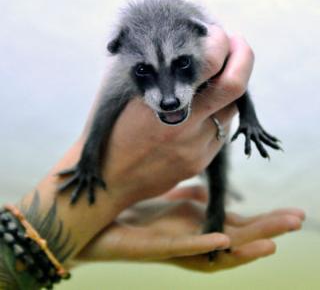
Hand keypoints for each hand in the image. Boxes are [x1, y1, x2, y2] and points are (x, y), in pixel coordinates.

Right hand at [43, 26, 254, 256]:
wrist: (111, 178)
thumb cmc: (114, 133)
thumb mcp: (127, 96)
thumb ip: (156, 74)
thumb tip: (186, 52)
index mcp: (158, 98)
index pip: (207, 62)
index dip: (222, 44)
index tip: (221, 37)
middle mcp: (181, 122)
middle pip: (233, 86)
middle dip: (243, 61)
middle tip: (237, 49)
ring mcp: (193, 146)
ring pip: (230, 110)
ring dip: (227, 93)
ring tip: (212, 88)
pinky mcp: (199, 163)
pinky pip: (220, 133)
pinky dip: (217, 118)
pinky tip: (202, 116)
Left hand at [75, 186, 303, 269]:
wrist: (104, 223)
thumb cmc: (139, 213)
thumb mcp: (171, 200)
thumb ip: (191, 197)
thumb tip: (207, 191)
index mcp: (199, 227)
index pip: (239, 225)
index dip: (265, 221)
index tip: (293, 213)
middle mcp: (194, 239)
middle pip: (237, 237)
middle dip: (267, 231)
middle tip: (297, 221)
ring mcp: (178, 246)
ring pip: (218, 249)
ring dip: (245, 245)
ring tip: (272, 240)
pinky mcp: (157, 247)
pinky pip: (184, 248)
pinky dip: (204, 244)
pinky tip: (222, 237)